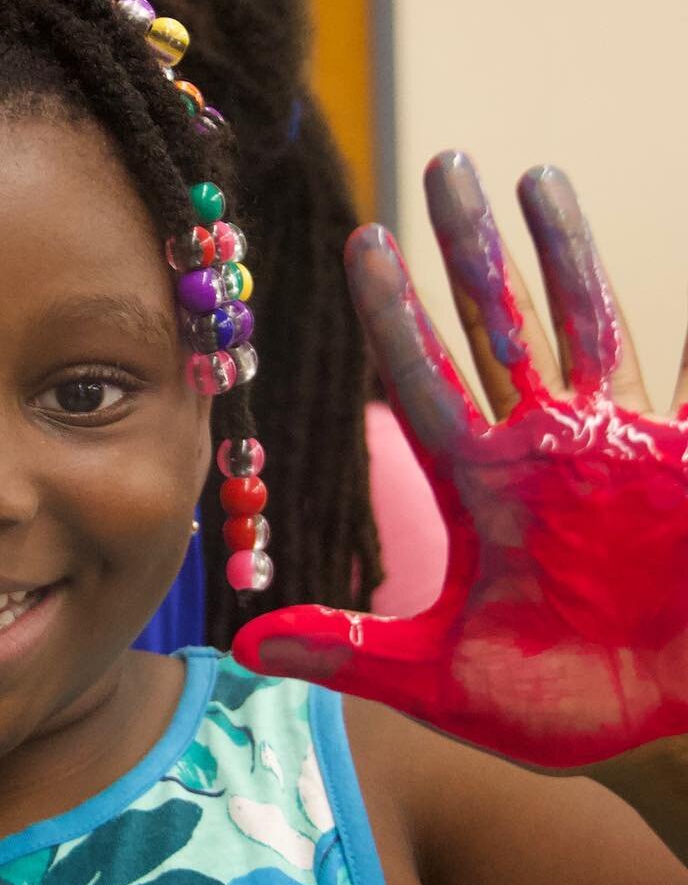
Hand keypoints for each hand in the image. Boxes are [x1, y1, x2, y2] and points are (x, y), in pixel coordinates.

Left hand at [234, 152, 687, 769]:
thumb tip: (240, 648)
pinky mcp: (676, 449)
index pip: (420, 383)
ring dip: (542, 246)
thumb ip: (350, 653)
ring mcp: (611, 439)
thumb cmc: (570, 702)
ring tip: (510, 168)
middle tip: (428, 168)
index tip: (357, 245)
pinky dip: (648, 302)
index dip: (391, 317)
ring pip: (570, 319)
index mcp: (481, 489)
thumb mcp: (446, 679)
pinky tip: (628, 226)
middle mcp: (538, 448)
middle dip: (458, 254)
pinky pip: (665, 359)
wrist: (677, 715)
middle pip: (488, 328)